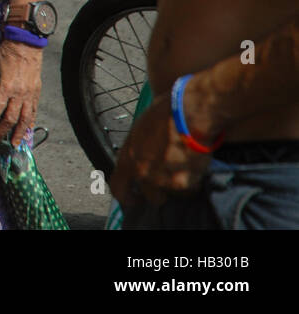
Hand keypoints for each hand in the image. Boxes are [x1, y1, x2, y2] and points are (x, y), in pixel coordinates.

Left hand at [0, 37, 42, 145]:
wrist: (27, 43)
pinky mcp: (36, 92)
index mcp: (7, 86)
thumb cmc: (7, 51)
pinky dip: (30, 122)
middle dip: (2, 131)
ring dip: (19, 133)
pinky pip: (34, 111)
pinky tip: (27, 129)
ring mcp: (30, 94)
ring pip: (25, 118)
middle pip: (11, 118)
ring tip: (14, 143)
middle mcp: (20, 93)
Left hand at [110, 89, 213, 209]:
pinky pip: (189, 189)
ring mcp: (161, 179)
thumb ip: (138, 152)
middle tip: (170, 180)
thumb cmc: (164, 114)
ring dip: (178, 184)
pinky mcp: (181, 183)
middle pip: (149, 196)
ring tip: (185, 165)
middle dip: (159, 192)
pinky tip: (195, 163)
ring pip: (172, 194)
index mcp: (127, 157)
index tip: (134, 201)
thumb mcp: (141, 132)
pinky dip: (193, 180)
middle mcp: (141, 172)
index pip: (118, 188)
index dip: (126, 198)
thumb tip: (140, 162)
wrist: (187, 112)